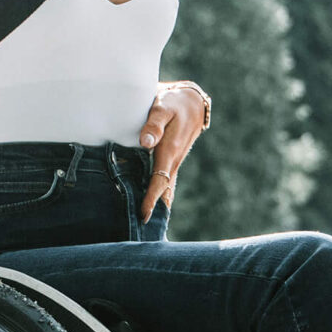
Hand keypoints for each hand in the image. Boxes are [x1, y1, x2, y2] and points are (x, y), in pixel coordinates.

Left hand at [136, 82, 209, 222]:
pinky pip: (165, 180)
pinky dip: (160, 193)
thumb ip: (153, 123)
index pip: (159, 180)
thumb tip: (145, 142)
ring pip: (165, 187)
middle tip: (140, 230)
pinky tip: (152, 204)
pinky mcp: (172, 159)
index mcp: (169, 151)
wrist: (191, 101)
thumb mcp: (162, 107)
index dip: (151, 198)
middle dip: (153, 209)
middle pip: (163, 190)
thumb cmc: (173, 103)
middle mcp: (173, 160)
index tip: (143, 215)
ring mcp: (174, 161)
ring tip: (145, 225)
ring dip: (157, 204)